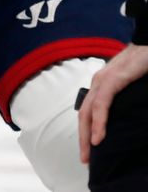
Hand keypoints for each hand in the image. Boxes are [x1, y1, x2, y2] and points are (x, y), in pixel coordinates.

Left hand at [78, 43, 147, 162]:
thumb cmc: (145, 64)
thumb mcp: (132, 87)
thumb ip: (124, 101)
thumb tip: (125, 117)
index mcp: (102, 85)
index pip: (88, 111)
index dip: (86, 130)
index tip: (89, 150)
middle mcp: (98, 82)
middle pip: (83, 114)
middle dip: (82, 138)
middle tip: (84, 160)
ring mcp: (103, 80)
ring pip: (88, 111)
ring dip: (86, 134)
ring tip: (89, 152)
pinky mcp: (112, 79)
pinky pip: (101, 104)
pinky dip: (98, 122)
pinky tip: (98, 137)